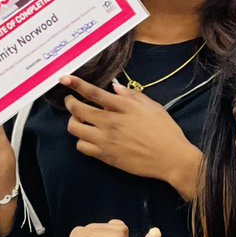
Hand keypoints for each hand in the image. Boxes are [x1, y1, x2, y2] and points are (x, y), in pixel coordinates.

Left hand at [61, 76, 200, 196]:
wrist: (171, 158)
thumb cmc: (165, 131)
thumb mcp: (153, 107)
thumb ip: (133, 96)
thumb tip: (115, 87)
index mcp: (124, 108)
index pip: (94, 93)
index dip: (77, 84)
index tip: (65, 78)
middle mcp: (111, 122)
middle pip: (78, 110)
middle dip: (70, 103)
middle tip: (71, 101)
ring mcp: (106, 140)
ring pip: (75, 129)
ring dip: (74, 122)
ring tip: (79, 120)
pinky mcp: (105, 155)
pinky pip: (81, 146)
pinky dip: (81, 140)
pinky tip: (89, 137)